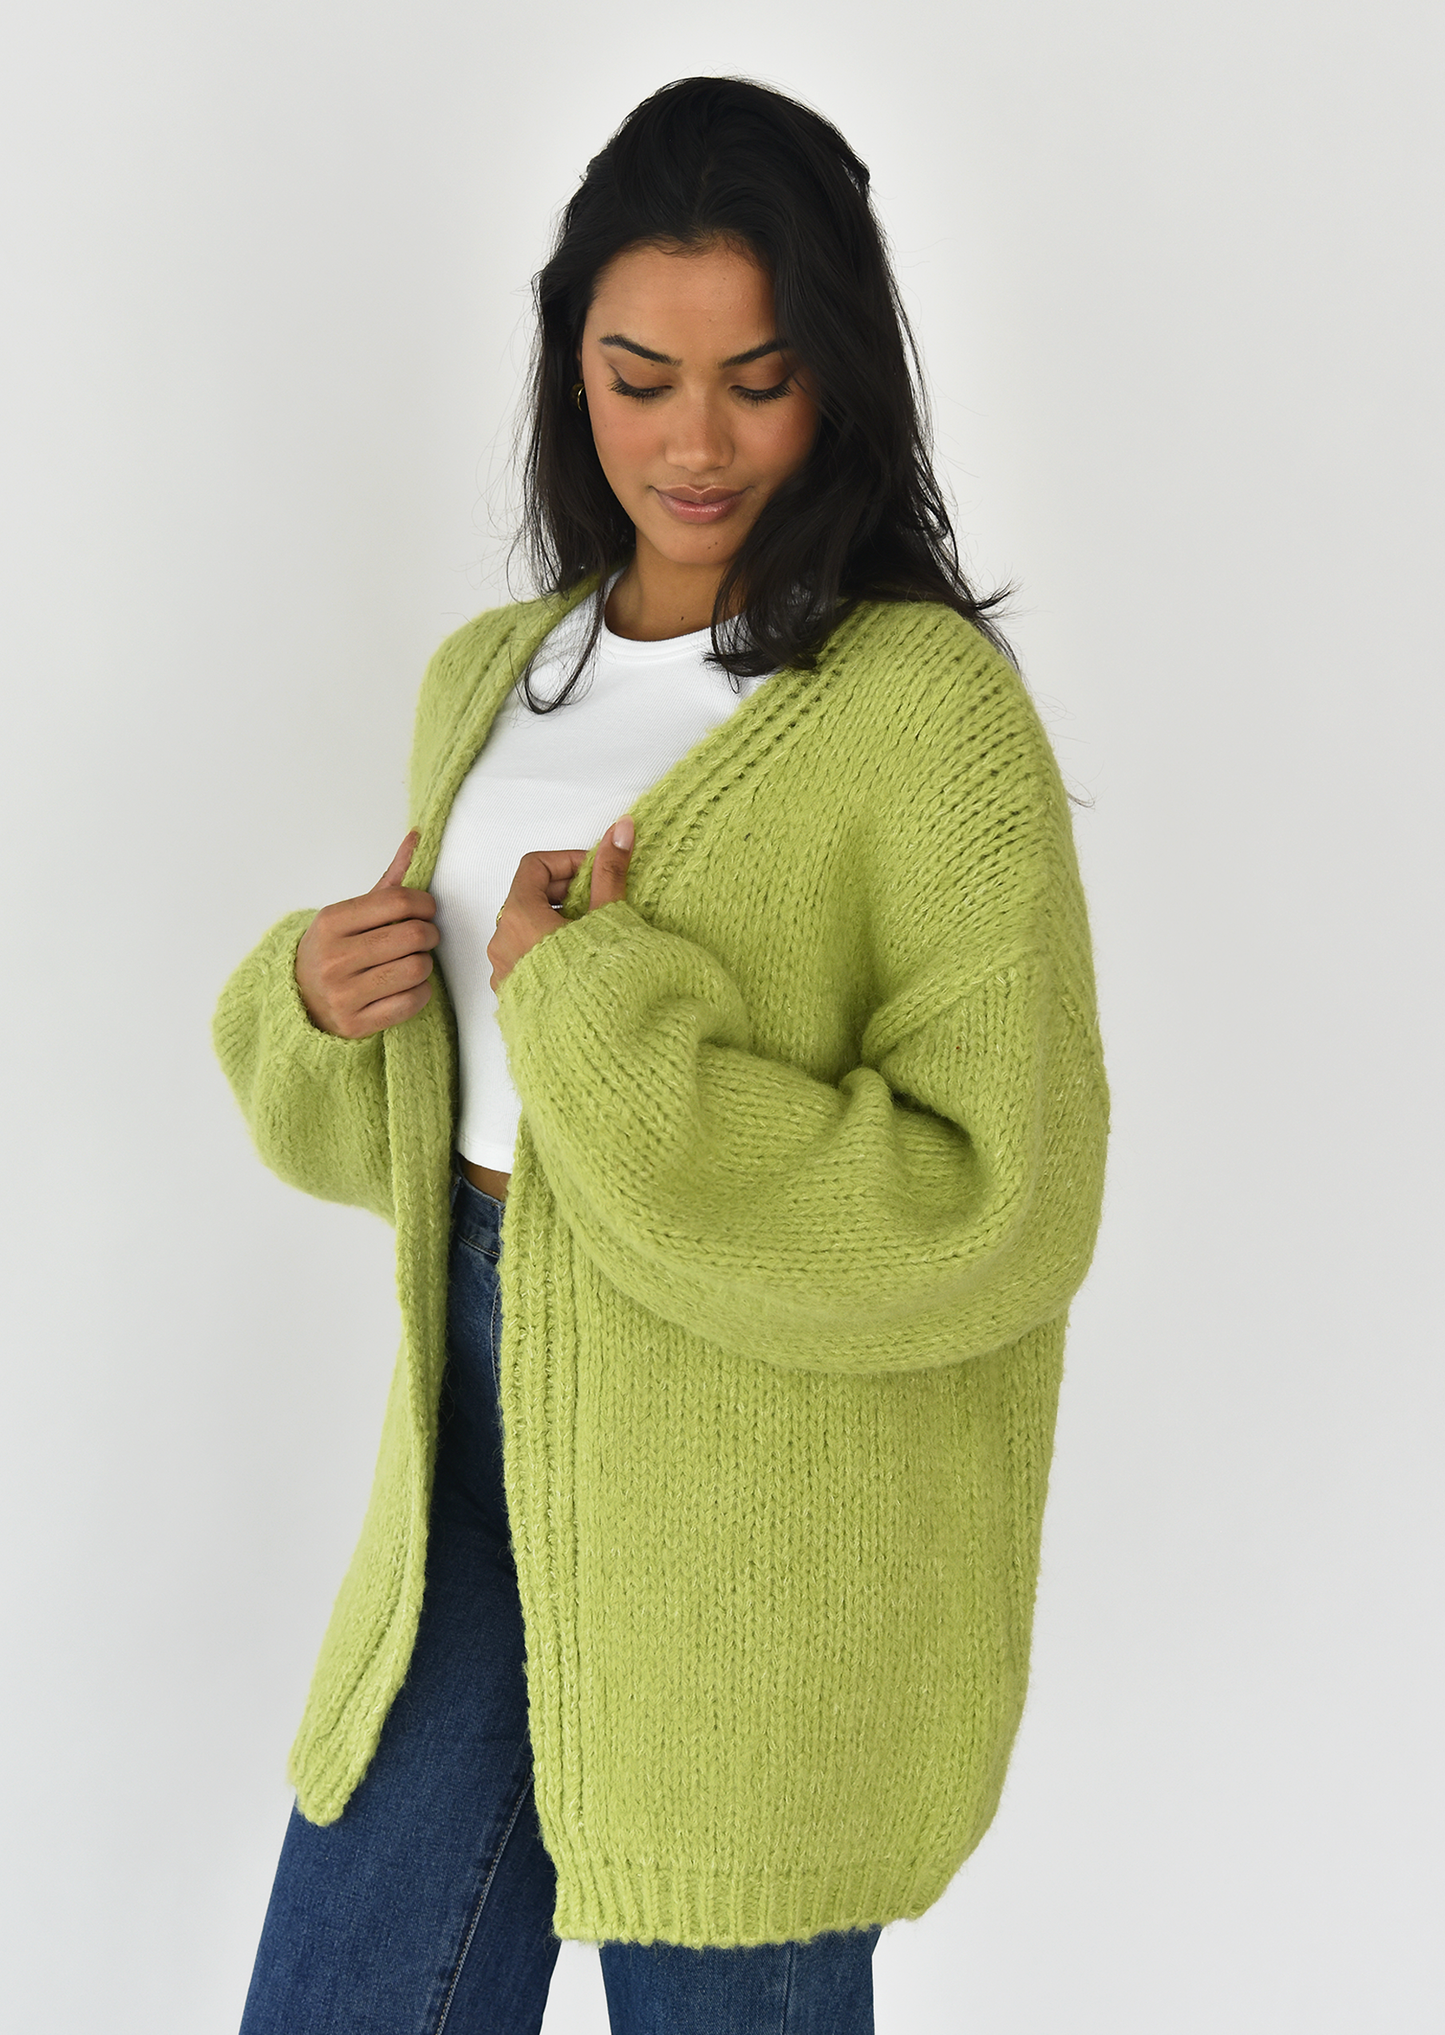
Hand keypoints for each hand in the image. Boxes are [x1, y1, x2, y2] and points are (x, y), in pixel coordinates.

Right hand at [294, 830, 438, 1037]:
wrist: (301, 1002)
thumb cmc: (336, 950)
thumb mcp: (352, 914)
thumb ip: (389, 881)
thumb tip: (418, 836)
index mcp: (331, 922)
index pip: (397, 901)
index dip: (425, 904)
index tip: (427, 910)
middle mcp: (334, 957)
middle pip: (412, 936)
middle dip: (430, 934)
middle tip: (426, 937)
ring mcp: (344, 993)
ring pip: (416, 969)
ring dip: (425, 964)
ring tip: (414, 961)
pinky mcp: (356, 1024)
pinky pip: (412, 1002)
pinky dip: (420, 992)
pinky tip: (408, 986)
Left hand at [488, 814, 634, 992]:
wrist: (589, 1046)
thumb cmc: (596, 979)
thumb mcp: (608, 919)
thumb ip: (611, 872)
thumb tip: (622, 827)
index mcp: (519, 917)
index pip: (534, 866)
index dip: (568, 861)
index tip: (596, 873)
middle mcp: (501, 943)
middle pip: (528, 898)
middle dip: (566, 894)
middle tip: (599, 904)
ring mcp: (503, 973)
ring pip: (526, 931)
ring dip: (558, 925)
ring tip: (593, 939)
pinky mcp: (511, 999)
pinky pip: (525, 961)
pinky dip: (549, 952)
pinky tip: (580, 967)